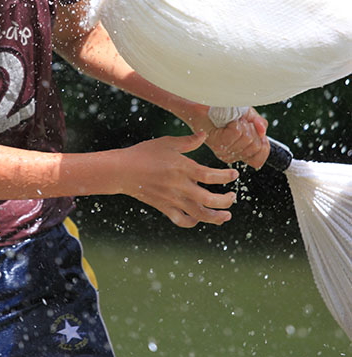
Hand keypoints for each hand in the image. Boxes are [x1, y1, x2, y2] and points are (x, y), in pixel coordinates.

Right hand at [121, 132, 238, 227]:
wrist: (123, 171)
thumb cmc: (144, 154)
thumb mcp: (167, 143)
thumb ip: (188, 141)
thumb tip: (204, 135)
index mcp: (183, 168)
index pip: (211, 175)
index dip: (225, 177)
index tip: (234, 175)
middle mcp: (180, 186)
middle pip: (210, 199)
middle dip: (226, 201)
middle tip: (232, 198)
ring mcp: (172, 199)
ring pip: (199, 214)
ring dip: (215, 217)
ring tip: (225, 216)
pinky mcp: (164, 207)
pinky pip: (181, 220)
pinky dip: (192, 222)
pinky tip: (198, 218)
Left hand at [193, 107, 269, 168]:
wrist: (205, 103)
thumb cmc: (225, 110)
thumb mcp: (248, 116)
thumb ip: (259, 124)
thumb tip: (263, 132)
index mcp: (240, 151)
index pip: (258, 160)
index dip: (263, 146)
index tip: (259, 133)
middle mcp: (231, 154)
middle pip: (256, 147)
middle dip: (253, 130)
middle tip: (242, 123)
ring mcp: (224, 150)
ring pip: (247, 139)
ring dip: (243, 124)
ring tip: (234, 121)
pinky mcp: (217, 142)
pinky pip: (237, 132)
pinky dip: (236, 122)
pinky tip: (229, 121)